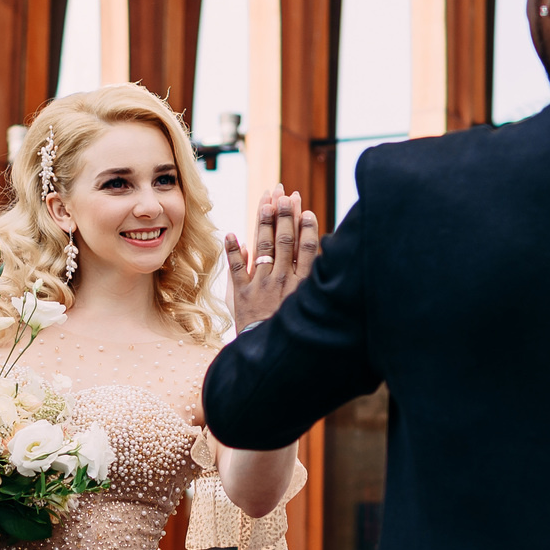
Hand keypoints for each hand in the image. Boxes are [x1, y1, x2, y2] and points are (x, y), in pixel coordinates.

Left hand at [223, 184, 319, 329]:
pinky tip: (231, 233)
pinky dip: (233, 251)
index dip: (306, 229)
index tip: (305, 211)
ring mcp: (261, 285)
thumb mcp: (310, 307)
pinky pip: (236, 268)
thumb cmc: (294, 331)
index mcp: (301, 285)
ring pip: (264, 248)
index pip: (307, 250)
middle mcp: (282, 281)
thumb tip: (319, 254)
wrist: (270, 355)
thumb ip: (313, 282)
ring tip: (266, 201)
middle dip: (286, 216)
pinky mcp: (242, 294)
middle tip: (285, 194)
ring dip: (265, 223)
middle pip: (285, 242)